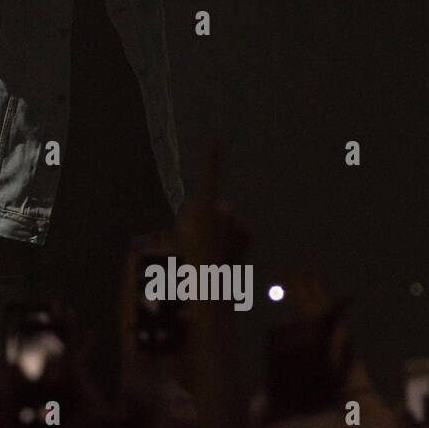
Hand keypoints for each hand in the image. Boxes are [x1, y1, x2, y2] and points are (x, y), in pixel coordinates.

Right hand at [174, 139, 250, 264]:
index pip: (208, 179)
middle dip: (208, 215)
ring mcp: (238, 223)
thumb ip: (190, 215)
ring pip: (225, 216)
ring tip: (211, 247)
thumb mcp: (181, 235)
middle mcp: (224, 212)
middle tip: (198, 237)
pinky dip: (231, 236)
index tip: (216, 141)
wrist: (212, 285)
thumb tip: (200, 207)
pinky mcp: (247, 232)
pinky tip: (225, 250)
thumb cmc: (191, 261)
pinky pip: (236, 227)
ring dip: (219, 227)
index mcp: (205, 210)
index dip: (212, 160)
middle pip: (214, 204)